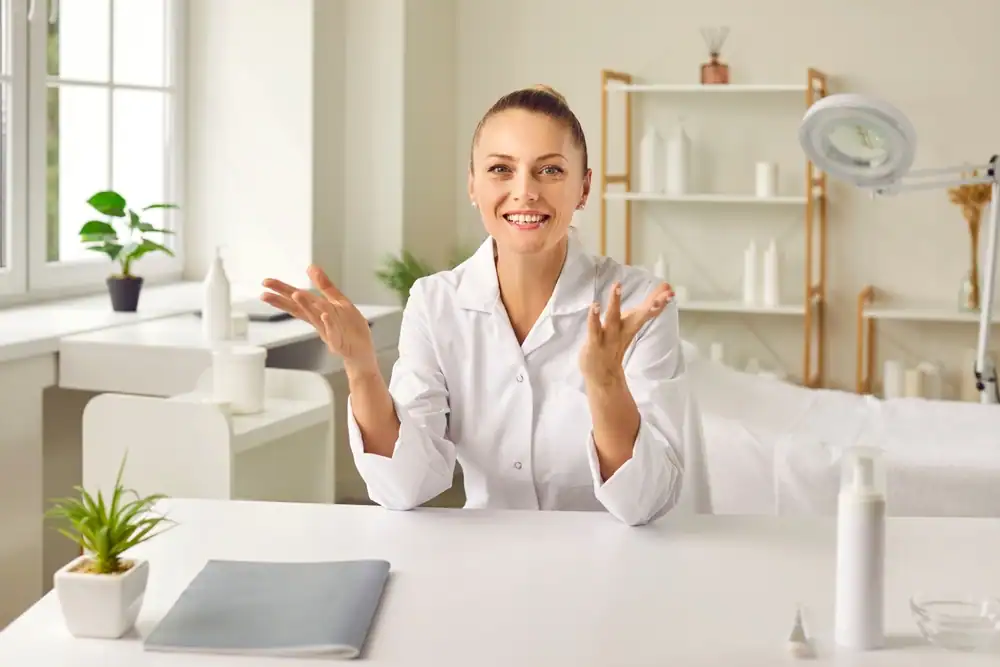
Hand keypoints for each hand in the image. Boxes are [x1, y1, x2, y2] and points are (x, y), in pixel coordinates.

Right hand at [260, 265, 377, 373]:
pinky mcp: (338, 341)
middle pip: (299, 308)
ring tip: (295, 294)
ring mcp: (327, 331)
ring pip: (314, 317)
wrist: (362, 350)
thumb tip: (310, 267)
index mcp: (317, 310)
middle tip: (264, 294)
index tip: (266, 283)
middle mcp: (319, 320)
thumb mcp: (338, 301)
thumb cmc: (350, 327)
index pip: (296, 299)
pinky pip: (332, 331)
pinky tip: (324, 315)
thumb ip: (324, 285)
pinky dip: (328, 323)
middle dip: (282, 301)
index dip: (282, 290)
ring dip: (305, 306)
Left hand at [579, 281, 673, 385]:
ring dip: (615, 302)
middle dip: (651, 305)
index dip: (659, 303)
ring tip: (617, 286)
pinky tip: (595, 305)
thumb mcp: (630, 327)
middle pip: (638, 317)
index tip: (671, 291)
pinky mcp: (594, 344)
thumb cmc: (615, 346)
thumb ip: (642, 312)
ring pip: (613, 318)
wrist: (603, 378)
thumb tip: (654, 300)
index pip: (648, 313)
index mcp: (631, 328)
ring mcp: (608, 338)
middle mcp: (623, 332)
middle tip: (663, 293)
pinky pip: (594, 329)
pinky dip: (594, 318)